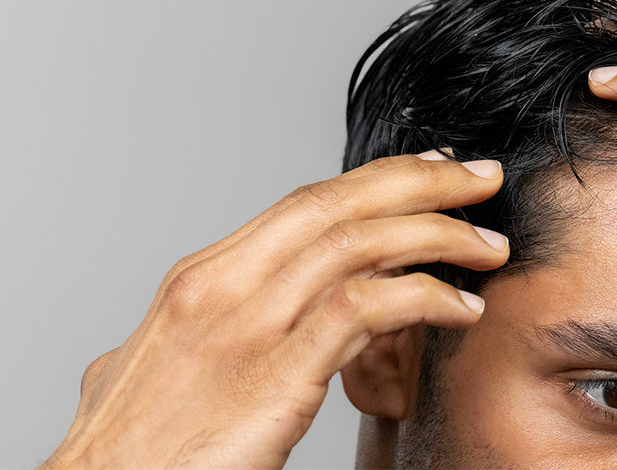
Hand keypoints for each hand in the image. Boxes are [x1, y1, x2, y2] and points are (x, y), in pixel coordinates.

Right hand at [38, 152, 508, 468]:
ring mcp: (243, 327)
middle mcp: (220, 287)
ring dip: (437, 235)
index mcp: (199, 281)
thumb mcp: (158, 369)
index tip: (424, 174)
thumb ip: (206, 336)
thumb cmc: (129, 451)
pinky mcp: (272, 377)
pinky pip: (363, 310)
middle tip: (477, 177)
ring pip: (357, 244)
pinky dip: (422, 297)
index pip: (301, 206)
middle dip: (417, 182)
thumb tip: (231, 331)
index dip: (372, 182)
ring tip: (487, 245)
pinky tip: (458, 308)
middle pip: (335, 204)